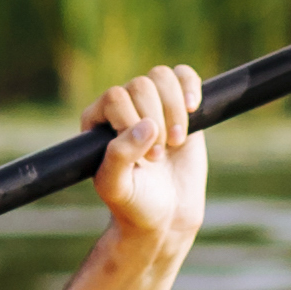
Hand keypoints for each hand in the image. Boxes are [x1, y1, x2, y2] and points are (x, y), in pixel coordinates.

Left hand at [89, 62, 208, 254]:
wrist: (166, 214)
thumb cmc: (135, 203)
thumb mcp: (118, 187)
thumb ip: (120, 156)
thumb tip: (146, 125)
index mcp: (97, 122)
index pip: (115, 98)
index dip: (134, 122)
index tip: (146, 157)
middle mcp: (121, 107)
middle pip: (141, 85)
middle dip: (157, 120)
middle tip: (159, 157)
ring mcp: (151, 103)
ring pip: (162, 76)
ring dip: (174, 109)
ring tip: (176, 141)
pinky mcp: (178, 105)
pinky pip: (183, 75)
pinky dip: (191, 87)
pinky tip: (193, 110)